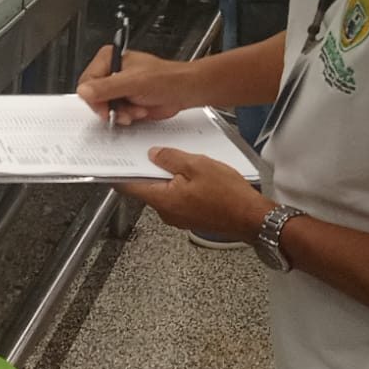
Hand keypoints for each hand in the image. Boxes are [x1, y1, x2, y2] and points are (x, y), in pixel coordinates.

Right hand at [77, 46, 200, 125]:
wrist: (184, 91)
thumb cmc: (167, 78)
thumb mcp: (134, 82)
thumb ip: (108, 87)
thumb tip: (85, 91)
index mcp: (108, 59)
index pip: (87, 82)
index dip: (95, 98)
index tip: (106, 107)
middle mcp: (111, 72)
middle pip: (94, 96)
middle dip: (111, 107)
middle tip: (124, 110)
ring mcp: (117, 87)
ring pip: (104, 107)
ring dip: (121, 113)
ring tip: (136, 109)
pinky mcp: (124, 100)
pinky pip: (115, 113)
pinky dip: (126, 116)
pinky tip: (138, 111)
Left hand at [120, 147, 271, 239]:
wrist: (253, 218)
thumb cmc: (228, 195)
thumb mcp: (197, 166)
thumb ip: (170, 158)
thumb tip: (153, 154)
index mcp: (162, 199)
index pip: (128, 186)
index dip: (120, 170)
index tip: (116, 158)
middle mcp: (166, 212)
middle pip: (146, 188)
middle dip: (147, 169)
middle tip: (150, 150)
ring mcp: (178, 217)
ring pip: (163, 192)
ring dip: (166, 176)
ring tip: (176, 159)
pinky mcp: (191, 217)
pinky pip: (177, 198)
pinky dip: (178, 185)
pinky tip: (190, 174)